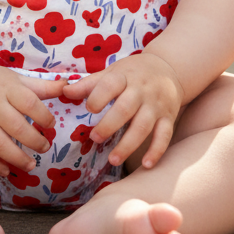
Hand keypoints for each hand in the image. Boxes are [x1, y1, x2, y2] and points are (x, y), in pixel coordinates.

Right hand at [0, 65, 65, 176]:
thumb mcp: (18, 79)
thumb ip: (43, 87)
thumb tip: (69, 86)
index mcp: (7, 88)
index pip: (29, 103)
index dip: (44, 116)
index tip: (50, 124)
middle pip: (16, 127)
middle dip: (34, 141)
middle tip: (45, 147)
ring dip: (17, 158)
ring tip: (31, 165)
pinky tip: (7, 171)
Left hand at [60, 53, 182, 168]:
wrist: (169, 67)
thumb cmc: (133, 73)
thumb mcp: (113, 72)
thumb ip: (90, 84)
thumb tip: (64, 92)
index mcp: (125, 77)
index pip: (111, 84)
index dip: (99, 96)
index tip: (89, 108)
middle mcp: (142, 90)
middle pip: (126, 108)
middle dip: (109, 124)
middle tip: (95, 138)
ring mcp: (156, 105)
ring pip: (144, 126)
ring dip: (128, 144)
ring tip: (112, 160)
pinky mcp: (168, 117)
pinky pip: (164, 136)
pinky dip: (156, 151)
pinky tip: (146, 165)